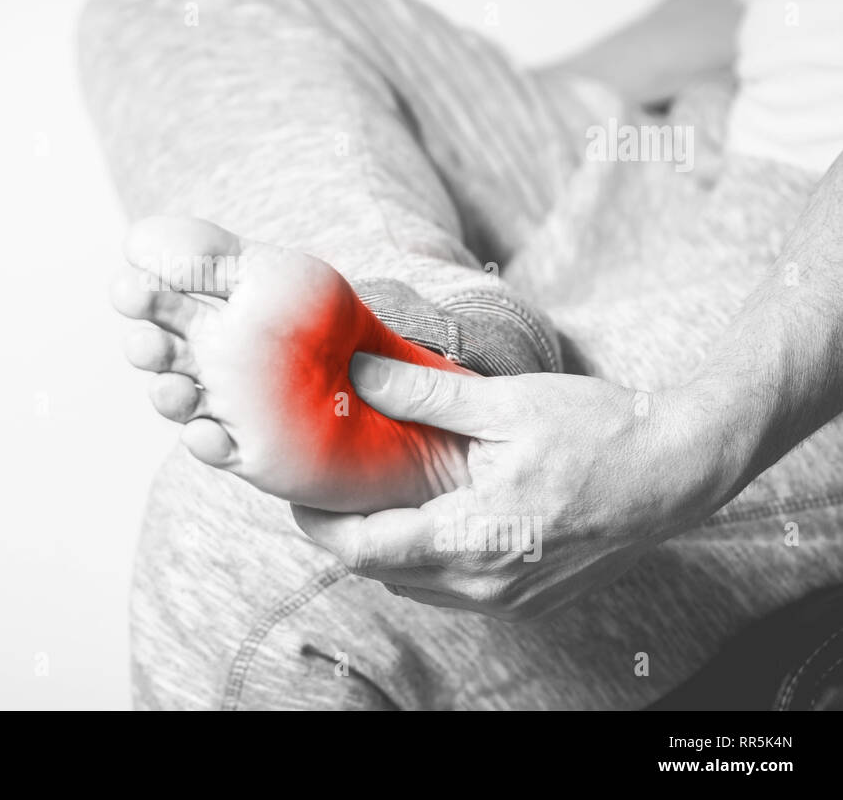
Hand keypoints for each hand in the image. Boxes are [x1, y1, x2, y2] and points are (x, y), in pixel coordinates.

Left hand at [292, 354, 731, 619]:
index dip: (318, 526)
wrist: (678, 471)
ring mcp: (508, 600)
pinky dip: (428, 557)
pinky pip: (453, 587)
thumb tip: (357, 373)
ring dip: (388, 547)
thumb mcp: (507, 404)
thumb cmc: (598, 433)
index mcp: (470, 539)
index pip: (363, 552)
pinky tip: (431, 513)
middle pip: (383, 572)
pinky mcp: (528, 600)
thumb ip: (425, 394)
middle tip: (329, 486)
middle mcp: (483, 585)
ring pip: (416, 584)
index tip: (295, 495)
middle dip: (348, 533)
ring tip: (374, 497)